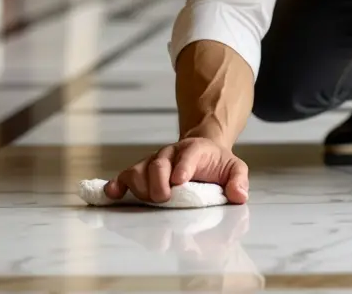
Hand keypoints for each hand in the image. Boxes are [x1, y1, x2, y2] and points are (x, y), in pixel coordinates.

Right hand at [105, 137, 249, 204]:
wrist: (201, 152)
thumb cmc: (216, 164)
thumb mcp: (234, 168)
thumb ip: (238, 180)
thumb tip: (239, 195)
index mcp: (194, 150)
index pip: (188, 155)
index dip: (183, 167)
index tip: (180, 181)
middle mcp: (170, 154)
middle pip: (158, 164)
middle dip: (159, 182)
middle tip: (165, 198)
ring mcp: (153, 162)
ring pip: (138, 170)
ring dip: (140, 187)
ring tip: (150, 200)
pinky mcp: (141, 172)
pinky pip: (124, 176)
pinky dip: (116, 185)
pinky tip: (112, 194)